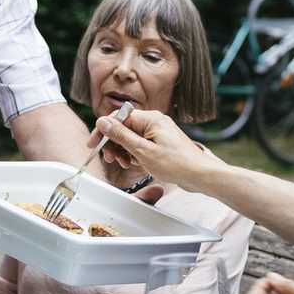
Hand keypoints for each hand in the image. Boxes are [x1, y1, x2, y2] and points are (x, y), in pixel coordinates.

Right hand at [93, 110, 221, 192]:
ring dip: (124, 151)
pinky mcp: (162, 143)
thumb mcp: (143, 151)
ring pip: (132, 138)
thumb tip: (102, 122)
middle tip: (110, 159)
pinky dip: (135, 154)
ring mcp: (159, 132)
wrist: (200, 175)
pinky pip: (141, 144)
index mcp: (150, 118)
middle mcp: (154, 122)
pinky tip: (136, 164)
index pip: (119, 118)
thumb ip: (121, 136)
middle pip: (124, 127)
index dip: (103, 131)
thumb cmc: (176, 163)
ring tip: (126, 164)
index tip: (93, 144)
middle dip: (114, 143)